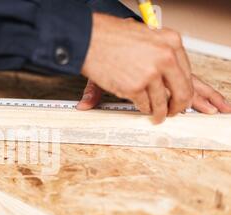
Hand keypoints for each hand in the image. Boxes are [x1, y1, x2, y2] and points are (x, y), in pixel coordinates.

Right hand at [80, 13, 194, 123]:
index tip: (180, 95)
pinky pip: (144, 104)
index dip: (184, 88)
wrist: (90, 38)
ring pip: (161, 102)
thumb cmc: (111, 36)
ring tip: (156, 116)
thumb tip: (166, 74)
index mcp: (170, 42)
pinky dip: (142, 108)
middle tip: (173, 111)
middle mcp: (165, 57)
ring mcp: (150, 73)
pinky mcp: (134, 87)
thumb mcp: (144, 38)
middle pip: (182, 91)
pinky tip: (141, 107)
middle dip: (178, 106)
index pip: (187, 72)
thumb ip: (158, 54)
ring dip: (159, 112)